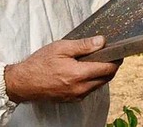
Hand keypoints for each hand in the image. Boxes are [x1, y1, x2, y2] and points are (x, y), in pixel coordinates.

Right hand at [4, 36, 120, 102]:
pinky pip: (89, 90)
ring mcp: (77, 96)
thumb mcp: (61, 47)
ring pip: (99, 85)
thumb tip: (102, 41)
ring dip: (102, 74)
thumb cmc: (40, 63)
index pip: (108, 68)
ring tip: (97, 60)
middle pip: (107, 78)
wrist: (24, 83)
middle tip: (110, 54)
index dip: (116, 59)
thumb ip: (83, 45)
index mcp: (79, 74)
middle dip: (111, 66)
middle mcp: (81, 88)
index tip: (118, 51)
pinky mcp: (72, 99)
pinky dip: (93, 80)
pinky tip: (85, 70)